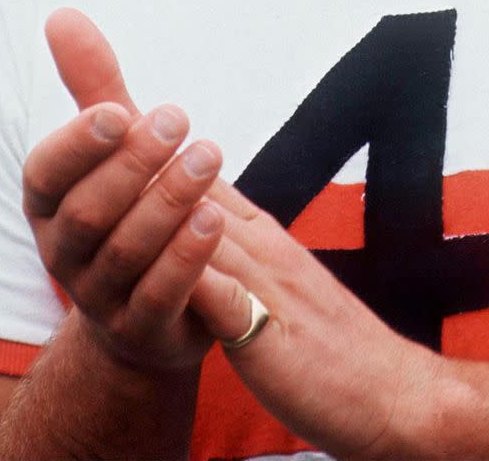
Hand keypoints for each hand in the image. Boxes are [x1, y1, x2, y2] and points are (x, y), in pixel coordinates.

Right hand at [23, 11, 226, 370]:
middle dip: (136, 164)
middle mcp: (65, 254)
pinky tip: (215, 217)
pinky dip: (186, 256)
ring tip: (210, 155)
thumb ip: (96, 86)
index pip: (45, 174)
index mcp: (50, 206)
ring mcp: (101, 297)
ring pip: (127, 252)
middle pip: (90, 212)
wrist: (150, 312)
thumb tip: (62, 15)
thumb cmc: (130, 208)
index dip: (79, 144)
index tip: (121, 110)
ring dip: (168, 201)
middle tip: (182, 118)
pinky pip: (159, 297)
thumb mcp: (115, 148)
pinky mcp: (143, 330)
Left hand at [39, 11, 442, 455]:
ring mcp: (266, 285)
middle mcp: (257, 244)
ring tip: (125, 154)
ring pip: (206, 229)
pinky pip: (231, 303)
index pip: (193, 172)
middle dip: (144, 143)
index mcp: (252, 233)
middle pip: (194, 183)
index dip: (148, 138)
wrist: (389, 394)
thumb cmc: (320, 341)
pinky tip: (173, 253)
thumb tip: (187, 210)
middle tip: (99, 96)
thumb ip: (222, 249)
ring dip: (166, 193)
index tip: (104, 93)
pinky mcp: (271, 335)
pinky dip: (200, 274)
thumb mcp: (263, 286)